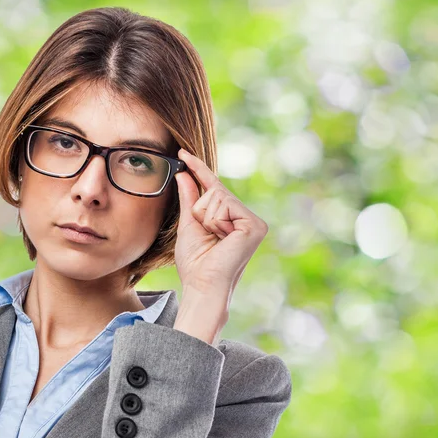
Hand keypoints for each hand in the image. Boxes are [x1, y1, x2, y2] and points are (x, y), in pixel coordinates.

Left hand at [174, 148, 268, 298]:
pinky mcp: (254, 225)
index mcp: (233, 218)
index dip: (198, 170)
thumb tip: (184, 173)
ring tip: (214, 239)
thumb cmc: (196, 262)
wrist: (202, 285)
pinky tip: (222, 239)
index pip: (214, 188)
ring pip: (218, 196)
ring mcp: (253, 221)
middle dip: (200, 210)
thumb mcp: (189, 224)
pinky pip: (224, 205)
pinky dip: (215, 221)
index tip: (182, 152)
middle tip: (206, 235)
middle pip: (215, 190)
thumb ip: (189, 198)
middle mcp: (246, 217)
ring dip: (206, 218)